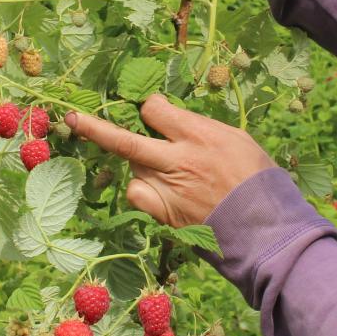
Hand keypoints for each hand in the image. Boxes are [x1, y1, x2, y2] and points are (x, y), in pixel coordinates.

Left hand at [65, 94, 273, 227]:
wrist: (264, 227)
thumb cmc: (258, 179)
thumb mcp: (237, 139)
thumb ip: (202, 128)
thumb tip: (175, 121)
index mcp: (198, 135)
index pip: (154, 110)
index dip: (150, 108)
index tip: (152, 111)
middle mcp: (176, 160)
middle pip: (125, 140)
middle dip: (95, 128)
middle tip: (72, 119)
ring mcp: (167, 189)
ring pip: (134, 167)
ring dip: (142, 162)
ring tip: (171, 170)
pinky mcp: (165, 213)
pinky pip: (137, 194)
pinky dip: (142, 188)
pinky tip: (159, 190)